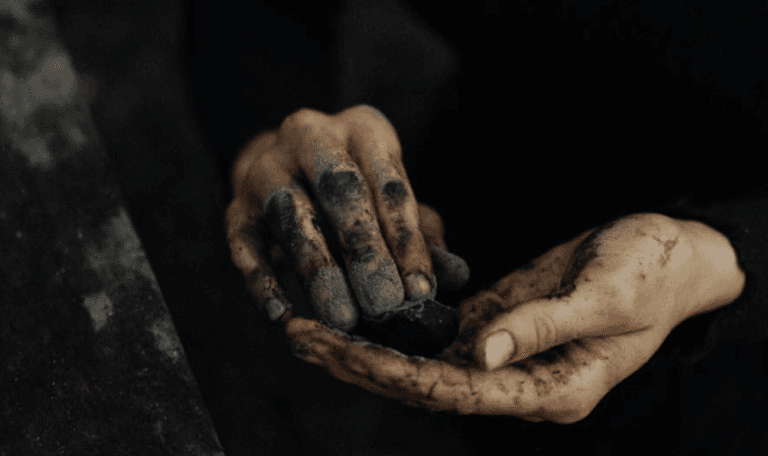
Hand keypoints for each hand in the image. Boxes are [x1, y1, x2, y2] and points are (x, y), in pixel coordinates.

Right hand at [226, 105, 469, 331]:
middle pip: (340, 190)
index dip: (406, 240)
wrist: (290, 168)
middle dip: (364, 251)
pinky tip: (282, 314)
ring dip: (319, 271)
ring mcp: (267, 167)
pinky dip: (261, 280)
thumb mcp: (394, 203)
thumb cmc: (360, 193)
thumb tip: (455, 276)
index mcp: (363, 129)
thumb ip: (424, 236)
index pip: (389, 183)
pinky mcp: (235, 203)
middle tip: (384, 305)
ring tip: (342, 320)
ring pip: (292, 216)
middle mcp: (310, 135)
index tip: (420, 292)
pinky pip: (243, 242)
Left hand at [283, 213, 744, 421]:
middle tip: (300, 336)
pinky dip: (399, 325)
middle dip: (361, 363)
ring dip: (371, 346)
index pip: (453, 391)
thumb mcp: (605, 298)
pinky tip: (362, 312)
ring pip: (425, 361)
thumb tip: (478, 354)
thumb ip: (540, 327)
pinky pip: (441, 335)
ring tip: (312, 326)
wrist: (672, 253)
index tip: (335, 351)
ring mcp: (507, 354)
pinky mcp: (501, 324)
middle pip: (425, 383)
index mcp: (551, 390)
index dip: (390, 374)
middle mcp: (521, 381)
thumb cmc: (651, 274)